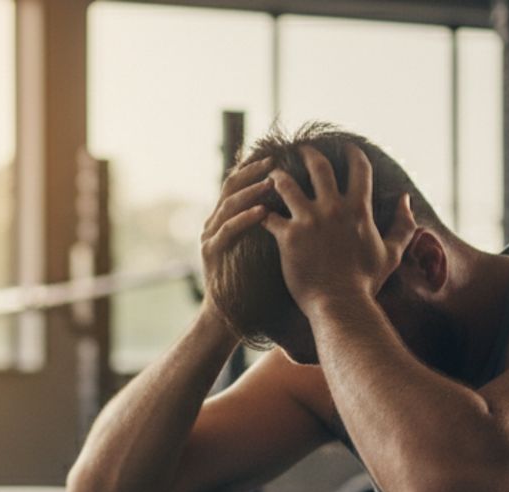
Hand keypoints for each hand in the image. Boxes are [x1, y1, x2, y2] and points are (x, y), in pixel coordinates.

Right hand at [198, 157, 276, 320]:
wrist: (227, 319)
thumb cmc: (251, 286)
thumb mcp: (261, 250)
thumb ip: (270, 226)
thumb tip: (299, 205)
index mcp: (225, 219)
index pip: (239, 184)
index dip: (255, 167)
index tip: (278, 155)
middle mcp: (213, 224)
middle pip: (231, 186)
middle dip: (253, 171)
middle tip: (275, 161)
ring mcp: (210, 238)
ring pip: (228, 204)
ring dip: (251, 191)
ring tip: (271, 182)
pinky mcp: (211, 255)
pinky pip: (227, 231)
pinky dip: (244, 219)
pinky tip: (262, 212)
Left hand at [262, 146, 415, 314]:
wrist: (339, 305)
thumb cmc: (366, 282)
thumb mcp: (391, 253)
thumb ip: (403, 225)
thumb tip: (407, 199)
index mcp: (359, 209)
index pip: (358, 168)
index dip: (353, 153)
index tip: (346, 146)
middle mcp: (332, 208)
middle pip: (318, 167)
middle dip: (308, 153)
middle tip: (301, 149)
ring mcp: (308, 221)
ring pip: (286, 185)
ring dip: (277, 177)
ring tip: (271, 174)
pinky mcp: (287, 237)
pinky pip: (268, 216)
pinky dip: (260, 212)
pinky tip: (255, 211)